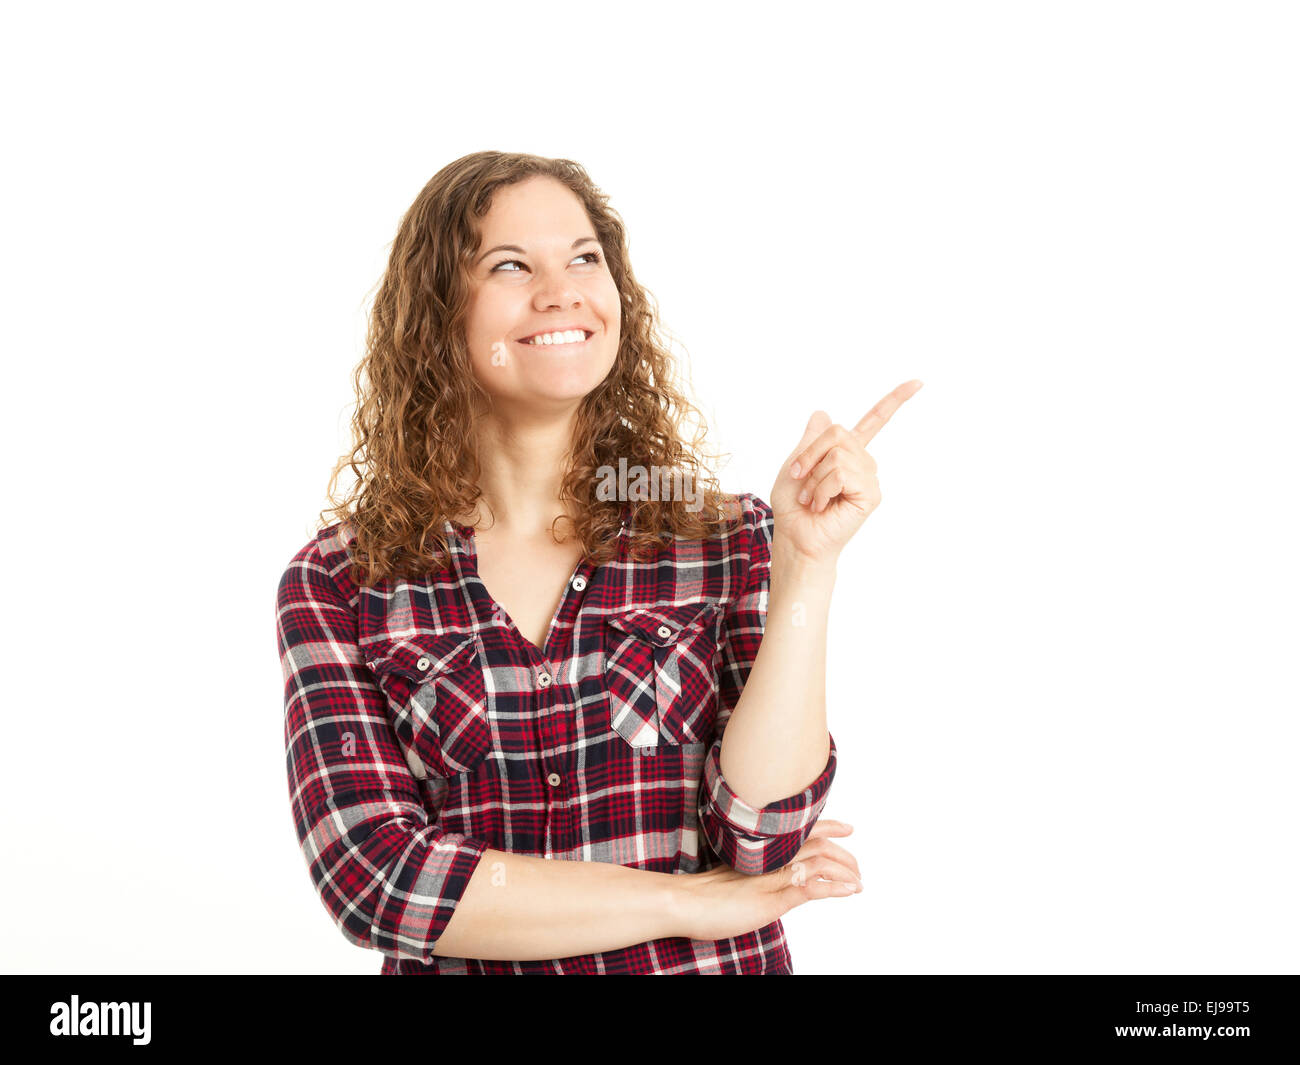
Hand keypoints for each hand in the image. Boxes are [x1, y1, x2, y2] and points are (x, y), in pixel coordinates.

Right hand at [674, 820, 861, 941]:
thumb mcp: (733, 880)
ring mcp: (772, 878)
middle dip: (842, 851)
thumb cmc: (700, 896)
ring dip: (845, 870)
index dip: (827, 826)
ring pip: (819, 862)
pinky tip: (849, 890)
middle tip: (858, 863)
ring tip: (858, 881)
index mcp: (761, 852)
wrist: (680, 902)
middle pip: (816, 843)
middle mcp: (770, 859)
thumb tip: (767, 880)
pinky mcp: (772, 899)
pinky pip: (811, 888)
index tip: (846, 827)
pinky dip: (834, 887)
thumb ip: (753, 876)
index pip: (801, 832)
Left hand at [770, 380, 922, 567]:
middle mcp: (863, 462)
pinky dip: (822, 488)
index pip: (874, 421)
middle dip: (810, 454)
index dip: (895, 400)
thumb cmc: (794, 506)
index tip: (919, 382)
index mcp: (847, 452)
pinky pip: (842, 473)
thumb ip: (811, 440)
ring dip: (814, 476)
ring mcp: (869, 477)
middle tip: (800, 478)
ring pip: (837, 454)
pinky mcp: (871, 494)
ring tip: (812, 497)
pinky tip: (822, 505)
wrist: (795, 536)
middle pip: (837, 431)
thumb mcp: (796, 464)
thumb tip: (822, 412)